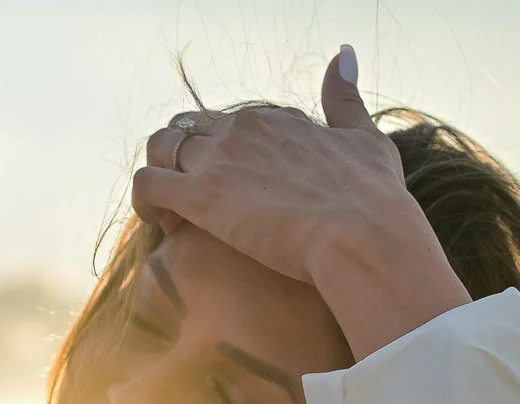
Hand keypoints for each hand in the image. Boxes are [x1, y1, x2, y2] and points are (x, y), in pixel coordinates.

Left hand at [132, 50, 469, 358]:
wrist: (363, 235)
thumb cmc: (374, 200)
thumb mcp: (366, 139)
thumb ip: (347, 99)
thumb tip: (344, 52)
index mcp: (277, 120)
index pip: (228, 124)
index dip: (221, 154)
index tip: (228, 186)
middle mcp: (244, 128)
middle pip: (188, 129)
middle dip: (181, 162)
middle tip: (189, 202)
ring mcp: (221, 159)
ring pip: (160, 149)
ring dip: (159, 176)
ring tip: (170, 213)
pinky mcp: (202, 196)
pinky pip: (147, 184)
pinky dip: (144, 201)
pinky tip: (161, 224)